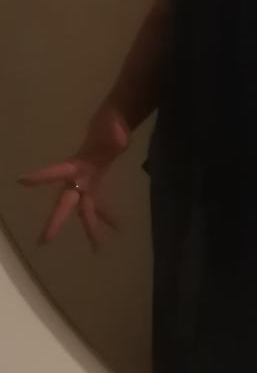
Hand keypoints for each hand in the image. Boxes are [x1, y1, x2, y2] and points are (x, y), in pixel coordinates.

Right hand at [17, 106, 129, 251]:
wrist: (111, 124)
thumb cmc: (108, 125)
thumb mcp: (113, 128)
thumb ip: (114, 134)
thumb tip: (118, 139)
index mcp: (77, 163)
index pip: (58, 171)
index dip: (41, 177)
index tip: (22, 181)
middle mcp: (79, 176)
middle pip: (65, 201)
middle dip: (56, 220)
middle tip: (44, 240)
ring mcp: (87, 181)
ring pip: (84, 208)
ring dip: (89, 226)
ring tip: (97, 249)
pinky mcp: (96, 183)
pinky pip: (98, 203)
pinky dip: (107, 216)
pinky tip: (117, 228)